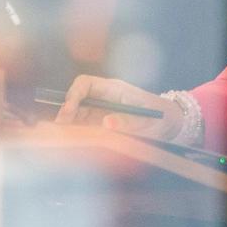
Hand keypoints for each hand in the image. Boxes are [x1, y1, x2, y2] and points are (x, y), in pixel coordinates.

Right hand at [54, 75, 183, 140]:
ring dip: (68, 124)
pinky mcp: (100, 123)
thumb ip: (126, 120)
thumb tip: (106, 123)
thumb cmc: (157, 116)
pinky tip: (73, 142)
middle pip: (76, 99)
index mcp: (112, 88)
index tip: (68, 111)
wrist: (167, 123)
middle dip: (66, 112)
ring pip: (76, 113)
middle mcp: (103, 97)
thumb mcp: (144, 119)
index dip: (73, 94)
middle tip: (60, 129)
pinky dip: (76, 133)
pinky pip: (83, 126)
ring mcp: (100, 110)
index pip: (84, 83)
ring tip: (63, 138)